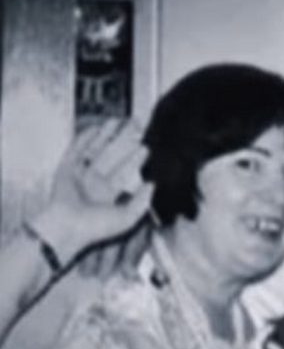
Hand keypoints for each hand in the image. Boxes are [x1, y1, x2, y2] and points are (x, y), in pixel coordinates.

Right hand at [32, 119, 152, 265]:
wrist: (67, 226)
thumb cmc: (95, 227)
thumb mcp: (126, 218)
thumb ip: (142, 202)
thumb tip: (152, 185)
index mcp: (108, 195)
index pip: (125, 173)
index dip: (135, 160)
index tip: (146, 147)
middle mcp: (94, 184)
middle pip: (112, 157)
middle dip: (124, 142)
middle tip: (136, 127)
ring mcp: (79, 175)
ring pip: (96, 150)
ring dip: (106, 136)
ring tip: (118, 121)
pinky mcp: (65, 169)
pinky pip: (76, 150)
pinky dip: (84, 139)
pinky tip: (96, 128)